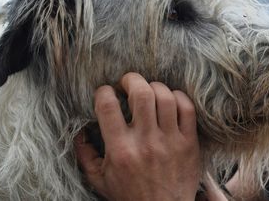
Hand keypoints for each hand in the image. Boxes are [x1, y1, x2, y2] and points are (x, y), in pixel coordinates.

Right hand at [74, 73, 199, 200]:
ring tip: (149, 92)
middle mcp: (146, 142)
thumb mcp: (99, 180)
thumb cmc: (130, 196)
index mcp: (120, 150)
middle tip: (128, 83)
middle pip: (141, 93)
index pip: (108, 106)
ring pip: (165, 97)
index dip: (103, 91)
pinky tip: (170, 100)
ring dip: (155, 87)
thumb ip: (85, 155)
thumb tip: (78, 131)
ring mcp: (170, 141)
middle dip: (132, 79)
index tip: (105, 92)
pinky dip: (179, 97)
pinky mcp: (189, 143)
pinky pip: (187, 109)